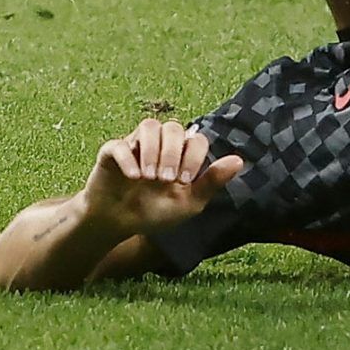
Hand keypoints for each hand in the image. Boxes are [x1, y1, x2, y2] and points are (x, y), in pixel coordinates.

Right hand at [82, 118, 246, 233]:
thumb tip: (238, 160)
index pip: (195, 139)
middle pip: (172, 127)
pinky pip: (119, 143)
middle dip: (172, 153)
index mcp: (181, 156)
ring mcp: (135, 146)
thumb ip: (211, 182)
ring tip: (150, 177)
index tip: (185, 180)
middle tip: (166, 179)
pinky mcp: (111, 153)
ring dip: (152, 150)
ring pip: (148, 126)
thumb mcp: (189, 202)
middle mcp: (159, 145)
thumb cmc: (157, 212)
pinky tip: (134, 177)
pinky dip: (128, 158)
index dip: (193, 156)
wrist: (121, 223)